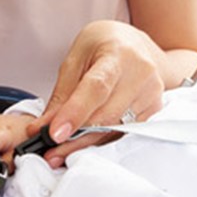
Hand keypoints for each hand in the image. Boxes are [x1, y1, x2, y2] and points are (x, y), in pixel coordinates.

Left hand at [32, 20, 167, 165]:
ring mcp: (152, 95)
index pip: (97, 87)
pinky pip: (123, 133)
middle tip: (48, 150)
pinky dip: (100, 141)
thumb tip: (42, 126)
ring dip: (84, 145)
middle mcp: (141, 74)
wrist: (135, 44)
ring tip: (59, 152)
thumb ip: (61, 94)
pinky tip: (82, 145)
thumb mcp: (76, 59)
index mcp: (119, 54)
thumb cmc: (104, 46)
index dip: (75, 112)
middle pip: (105, 115)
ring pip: (113, 130)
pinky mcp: (154, 111)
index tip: (54, 134)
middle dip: (73, 137)